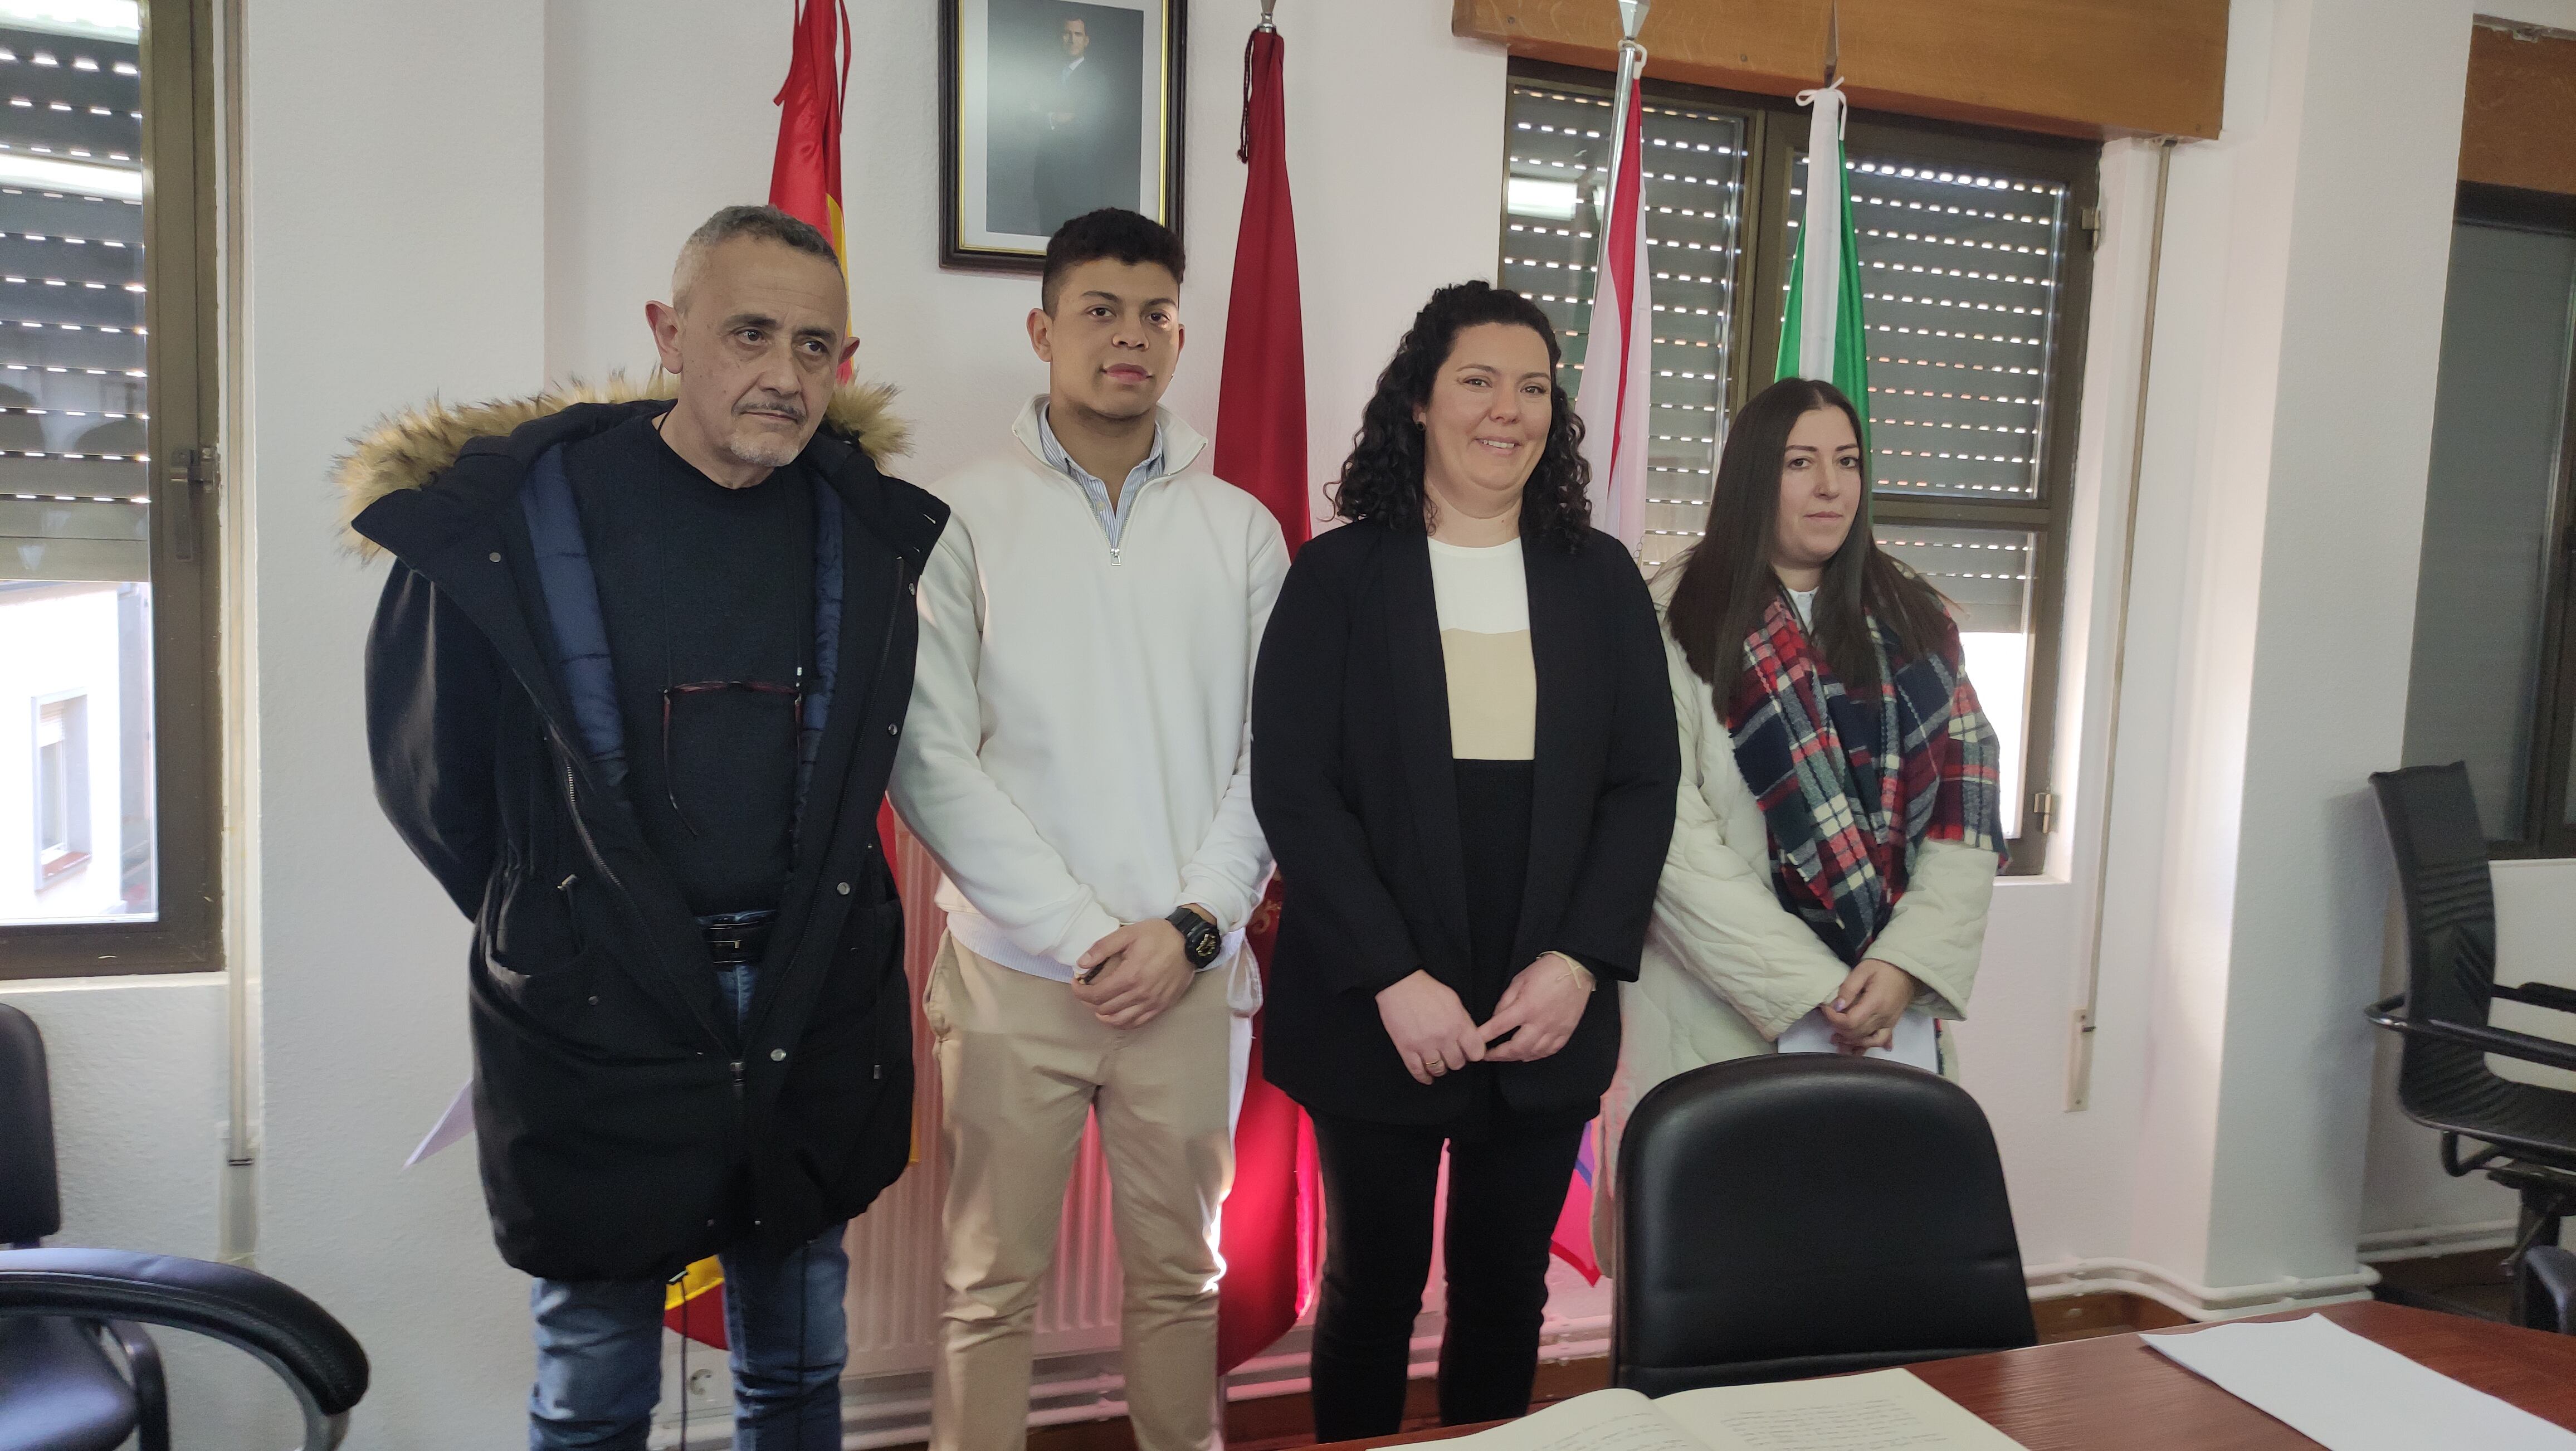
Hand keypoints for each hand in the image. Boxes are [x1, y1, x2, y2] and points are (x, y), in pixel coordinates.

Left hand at [1072, 919, 1193, 1029]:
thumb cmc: (1159, 935)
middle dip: (1089, 1002)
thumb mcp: (1128, 933)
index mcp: (1130, 976)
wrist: (1190, 942)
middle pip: (1104, 1009)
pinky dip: (1122, 1022)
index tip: (1077, 984)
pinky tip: (1116, 1015)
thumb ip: (1102, 948)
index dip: (1080, 992)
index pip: (1096, 995)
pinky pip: (1137, 1023)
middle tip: (1086, 990)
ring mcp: (1152, 1003)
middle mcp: (1140, 994)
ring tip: (1097, 1004)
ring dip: (1103, 1015)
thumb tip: (1081, 964)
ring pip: (1119, 1021)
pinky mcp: (1162, 1007)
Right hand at [1376, 971, 1484, 1085]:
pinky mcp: (1406, 1049)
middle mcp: (1443, 1037)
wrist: (1399, 985)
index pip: (1476, 1052)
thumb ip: (1464, 1021)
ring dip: (1440, 1068)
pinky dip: (1424, 1077)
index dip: (1473, 1053)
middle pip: (1457, 1063)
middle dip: (1455, 1060)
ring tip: (1438, 1063)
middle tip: (1451, 1055)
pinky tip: (1427, 1077)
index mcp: (1458, 1024)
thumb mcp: (1454, 1000)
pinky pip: (1418, 1071)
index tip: (1469, 1053)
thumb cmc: (1426, 989)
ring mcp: (1424, 1045)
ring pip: (1439, 1070)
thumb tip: (1470, 1037)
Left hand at [1480, 953, 1594, 1062]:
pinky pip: (1550, 1051)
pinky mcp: (1566, 1032)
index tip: (1475, 1043)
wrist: (1575, 969)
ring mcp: (1555, 1029)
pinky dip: (1537, 1055)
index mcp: (1526, 1007)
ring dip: (1516, 1057)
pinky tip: (1529, 1054)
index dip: (1484, 1037)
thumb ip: (1505, 1001)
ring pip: (1533, 1052)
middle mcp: (1540, 1022)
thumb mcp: (1519, 980)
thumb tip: (1496, 1018)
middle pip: (1516, 1047)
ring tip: (1506, 1056)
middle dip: (1499, 1055)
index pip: (1499, 1026)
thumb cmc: (1546, 971)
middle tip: (1488, 1056)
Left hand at [1821, 958, 1917, 1053]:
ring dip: (1851, 1043)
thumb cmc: (1884, 967)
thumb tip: (1837, 1006)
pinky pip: (1880, 1040)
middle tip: (1828, 1021)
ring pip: (1868, 1041)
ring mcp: (1889, 1023)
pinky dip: (1868, 1046)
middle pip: (1857, 1033)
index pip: (1850, 1021)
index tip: (1826, 1009)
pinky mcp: (1892, 1024)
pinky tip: (1859, 1050)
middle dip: (1839, 1030)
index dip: (1834, 1019)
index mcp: (1875, 1003)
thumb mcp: (1863, 970)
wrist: (1908, 970)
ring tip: (1837, 1041)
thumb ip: (1848, 988)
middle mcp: (1883, 1017)